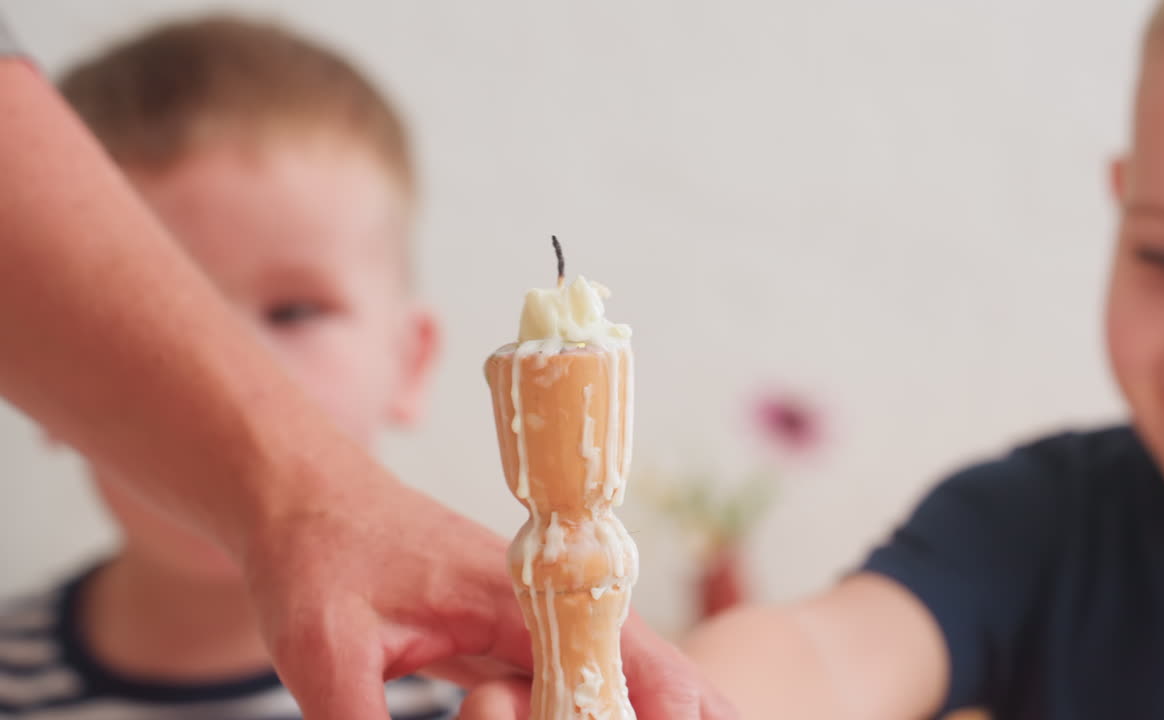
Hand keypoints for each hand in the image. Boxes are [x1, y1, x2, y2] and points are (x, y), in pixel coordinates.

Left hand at [240, 475, 736, 719]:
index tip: (707, 719)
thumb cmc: (315, 557)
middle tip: (720, 719)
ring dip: (631, 704)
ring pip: (605, 679)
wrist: (299, 500)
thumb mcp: (326, 652)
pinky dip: (591, 706)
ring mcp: (525, 624)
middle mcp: (537, 605)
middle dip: (671, 704)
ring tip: (697, 713)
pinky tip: (631, 711)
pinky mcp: (503, 641)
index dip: (670, 698)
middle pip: (634, 668)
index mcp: (515, 594)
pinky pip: (564, 684)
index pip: (619, 653)